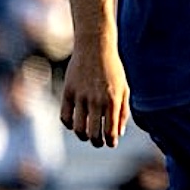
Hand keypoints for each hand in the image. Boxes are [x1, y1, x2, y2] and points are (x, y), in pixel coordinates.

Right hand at [59, 33, 130, 147]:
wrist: (94, 46)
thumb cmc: (112, 69)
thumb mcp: (124, 88)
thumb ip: (123, 111)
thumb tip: (118, 133)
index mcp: (112, 100)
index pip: (110, 132)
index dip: (111, 142)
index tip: (111, 143)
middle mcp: (96, 100)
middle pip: (94, 134)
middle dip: (97, 143)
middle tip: (98, 142)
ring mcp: (80, 96)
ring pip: (78, 129)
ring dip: (83, 136)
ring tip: (86, 135)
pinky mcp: (68, 91)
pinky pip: (65, 117)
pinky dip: (69, 124)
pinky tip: (75, 122)